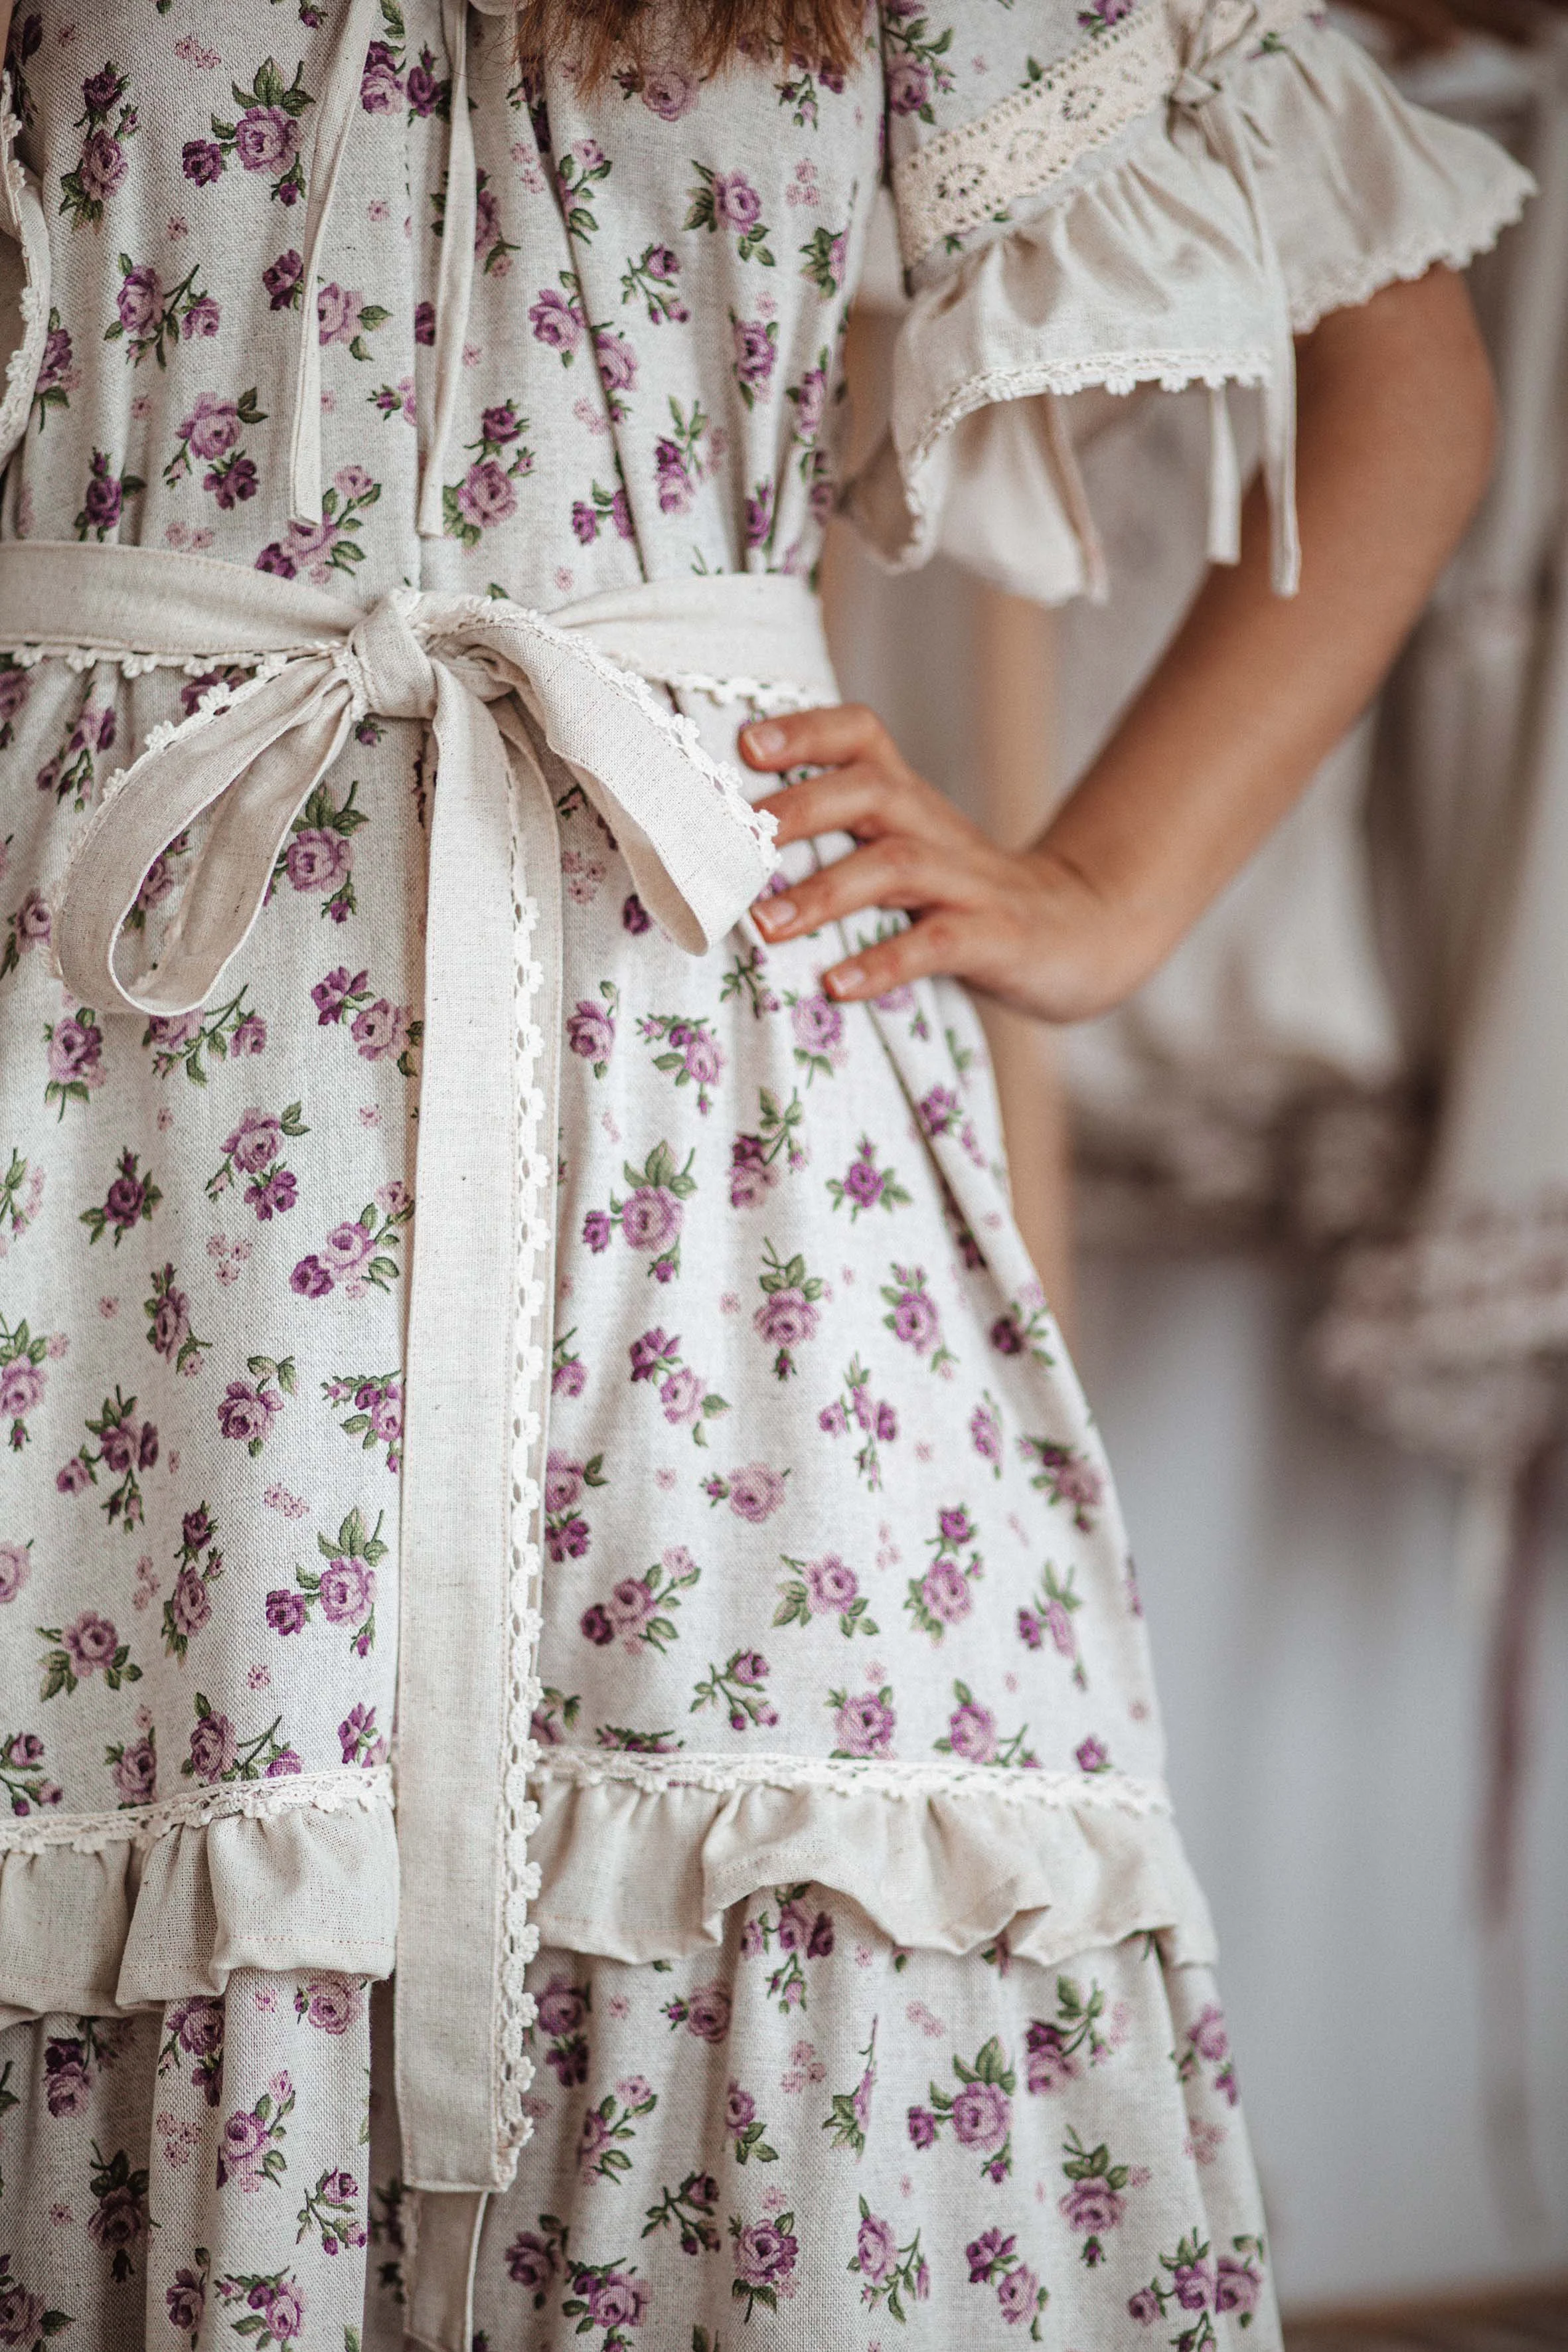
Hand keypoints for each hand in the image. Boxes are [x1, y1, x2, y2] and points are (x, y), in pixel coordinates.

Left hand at [741, 704, 1148, 1023]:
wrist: (1082, 934)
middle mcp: (937, 829)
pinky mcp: (996, 938)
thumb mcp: (905, 856)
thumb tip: (732, 851)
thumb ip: (840, 842)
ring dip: (826, 891)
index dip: (808, 730)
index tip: (746, 745)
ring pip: (898, 864)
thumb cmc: (965, 900)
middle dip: (800, 808)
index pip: (863, 736)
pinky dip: (884, 962)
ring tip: (768, 924)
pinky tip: (837, 984)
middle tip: (736, 842)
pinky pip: (936, 944)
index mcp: (910, 803)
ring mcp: (970, 884)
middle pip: (872, 790)